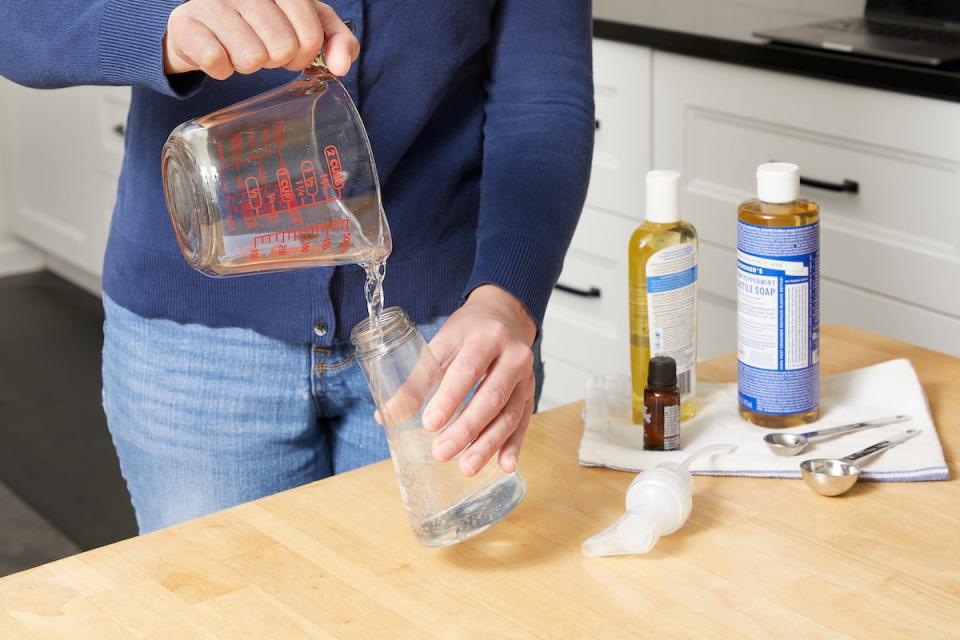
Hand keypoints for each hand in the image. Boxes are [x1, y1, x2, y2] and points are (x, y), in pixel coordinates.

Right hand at [163, 0, 358, 79]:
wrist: (206, 25)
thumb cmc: (263, 24)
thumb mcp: (306, 25)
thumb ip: (336, 40)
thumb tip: (341, 67)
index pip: (310, 34)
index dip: (305, 54)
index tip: (293, 49)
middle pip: (282, 47)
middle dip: (276, 60)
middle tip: (264, 50)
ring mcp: (213, 2)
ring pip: (251, 58)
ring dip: (249, 65)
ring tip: (240, 49)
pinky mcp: (187, 25)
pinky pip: (219, 64)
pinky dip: (223, 70)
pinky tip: (220, 54)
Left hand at [423, 285, 537, 476]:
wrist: (505, 317)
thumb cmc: (468, 333)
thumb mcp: (442, 345)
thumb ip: (417, 379)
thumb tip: (386, 415)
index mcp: (484, 338)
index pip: (467, 370)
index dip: (449, 398)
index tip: (430, 423)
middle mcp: (512, 356)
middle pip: (492, 396)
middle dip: (467, 428)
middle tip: (442, 452)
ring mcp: (525, 377)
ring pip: (510, 414)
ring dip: (488, 444)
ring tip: (467, 467)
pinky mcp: (530, 394)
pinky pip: (524, 422)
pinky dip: (514, 446)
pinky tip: (504, 465)